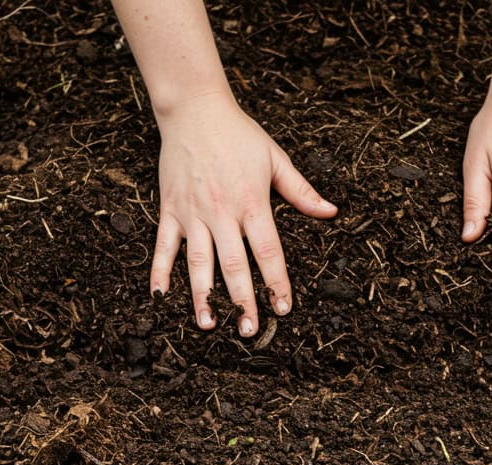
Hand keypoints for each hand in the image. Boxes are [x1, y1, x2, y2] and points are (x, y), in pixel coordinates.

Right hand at [151, 92, 336, 334]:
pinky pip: (163, 246)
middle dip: (242, 300)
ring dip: (202, 296)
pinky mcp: (170, 210)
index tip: (283, 308)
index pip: (268, 252)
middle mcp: (222, 212)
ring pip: (198, 263)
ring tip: (208, 325)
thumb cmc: (238, 134)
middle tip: (249, 329)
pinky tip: (160, 298)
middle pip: (234, 265)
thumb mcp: (275, 159)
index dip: (277, 283)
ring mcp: (193, 213)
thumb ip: (302, 191)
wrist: (193, 109)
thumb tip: (331, 212)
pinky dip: (159, 272)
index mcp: (252, 203)